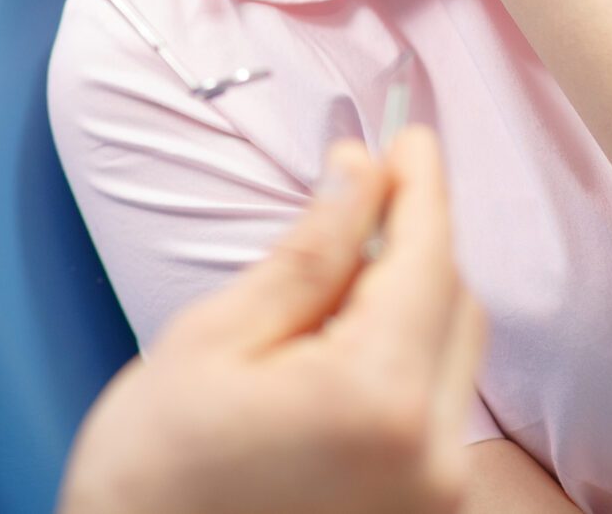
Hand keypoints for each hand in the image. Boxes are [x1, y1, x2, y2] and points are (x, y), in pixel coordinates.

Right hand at [59, 130, 487, 513]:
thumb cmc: (155, 469)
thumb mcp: (216, 336)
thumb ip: (309, 253)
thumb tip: (360, 172)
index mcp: (376, 398)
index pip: (428, 260)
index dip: (421, 187)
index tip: (411, 136)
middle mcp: (430, 454)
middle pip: (456, 303)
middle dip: (414, 240)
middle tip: (360, 193)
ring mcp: (434, 493)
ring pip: (454, 352)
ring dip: (410, 299)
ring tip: (328, 285)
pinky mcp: (422, 511)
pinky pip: (436, 404)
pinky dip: (404, 356)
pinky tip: (338, 346)